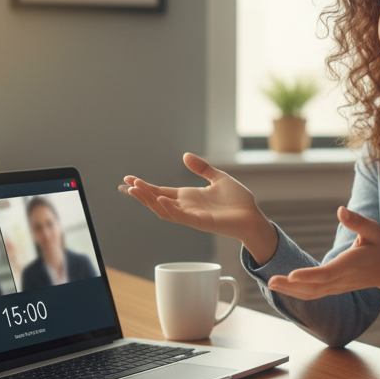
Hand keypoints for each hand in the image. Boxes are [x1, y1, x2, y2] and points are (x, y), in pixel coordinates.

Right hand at [120, 153, 276, 260]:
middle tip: (126, 184)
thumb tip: (185, 156)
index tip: (129, 179)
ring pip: (164, 210)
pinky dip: (169, 208)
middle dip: (142, 194)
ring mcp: (192, 216)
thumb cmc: (237, 200)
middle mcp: (186, 207)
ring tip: (136, 190)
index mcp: (188, 197)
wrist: (252, 216)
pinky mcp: (201, 222)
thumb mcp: (218, 178)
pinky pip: (181, 216)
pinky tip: (159, 199)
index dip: (145, 186)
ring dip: (149, 201)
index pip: (160, 191)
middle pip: (157, 201)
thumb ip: (202, 168)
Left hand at [266, 206, 379, 301]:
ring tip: (270, 284)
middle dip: (291, 286)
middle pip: (314, 288)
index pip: (327, 274)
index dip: (309, 276)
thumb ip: (357, 222)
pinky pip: (314, 294)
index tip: (291, 275)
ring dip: (290, 291)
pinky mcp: (334, 289)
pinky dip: (297, 293)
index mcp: (351, 264)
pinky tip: (282, 287)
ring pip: (312, 294)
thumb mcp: (374, 230)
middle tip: (270, 280)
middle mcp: (342, 279)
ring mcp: (338, 287)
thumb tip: (340, 210)